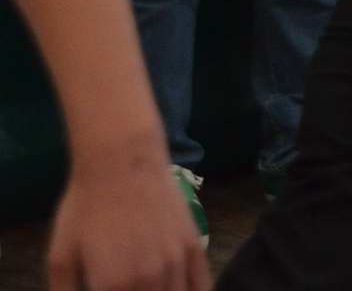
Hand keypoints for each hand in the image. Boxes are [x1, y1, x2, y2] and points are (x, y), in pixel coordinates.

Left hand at [46, 147, 209, 290]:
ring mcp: (176, 263)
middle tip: (126, 288)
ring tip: (149, 288)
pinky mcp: (193, 246)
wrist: (122, 162)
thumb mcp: (60, 256)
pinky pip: (202, 284)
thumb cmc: (85, 208)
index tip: (106, 290)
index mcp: (113, 286)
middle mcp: (149, 280)